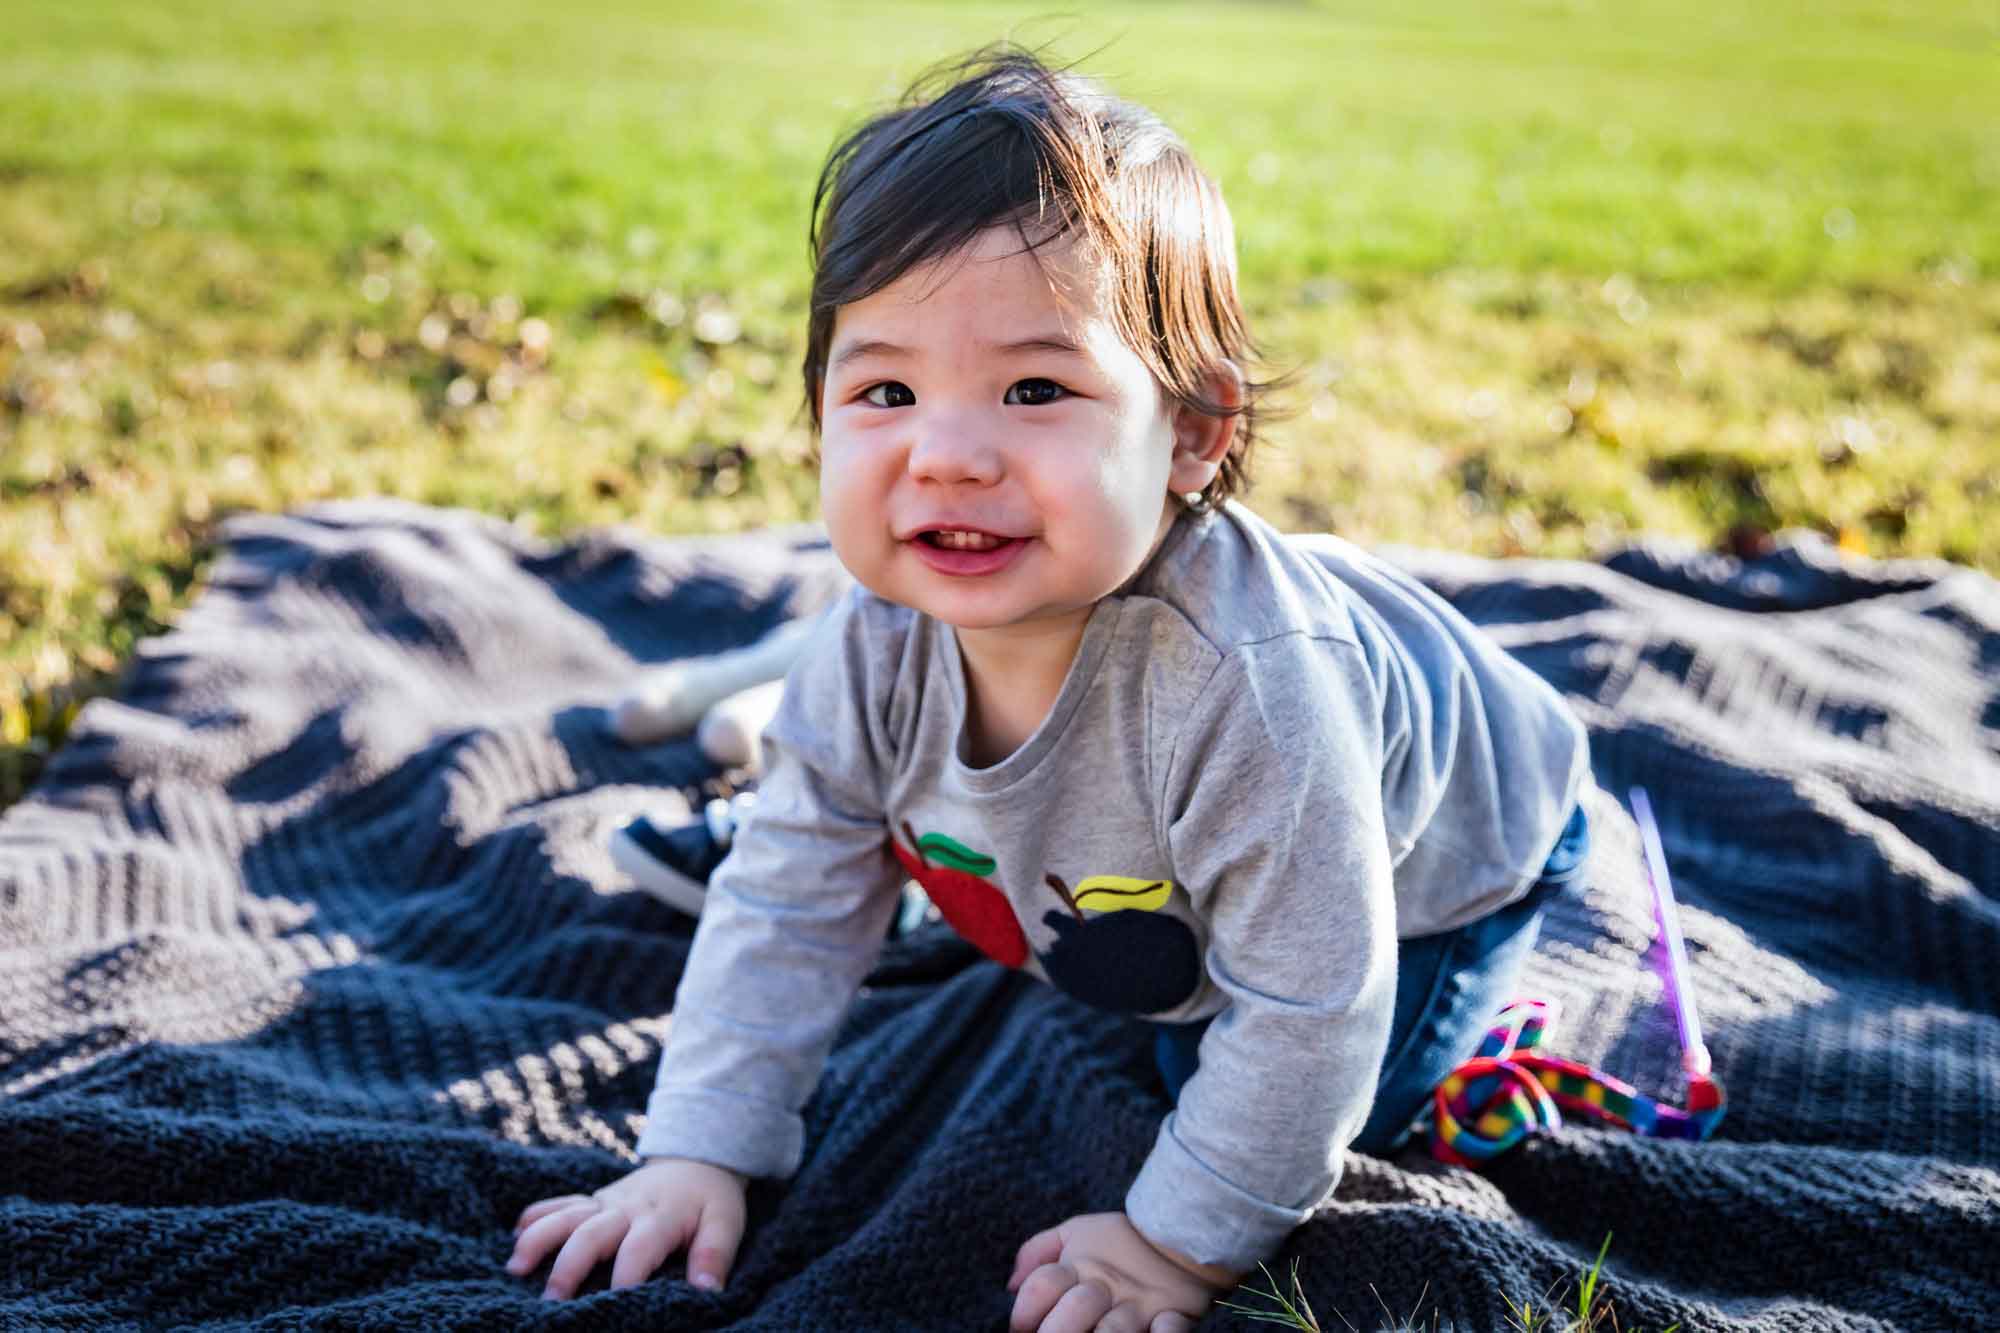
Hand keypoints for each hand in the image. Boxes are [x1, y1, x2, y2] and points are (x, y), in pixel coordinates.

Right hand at [508, 1157, 746, 1299]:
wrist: (696, 1159)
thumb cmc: (710, 1200)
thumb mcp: (725, 1223)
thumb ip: (714, 1254)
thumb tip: (706, 1290)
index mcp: (660, 1217)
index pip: (640, 1248)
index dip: (627, 1273)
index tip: (616, 1300)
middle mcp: (626, 1208)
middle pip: (591, 1233)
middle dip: (569, 1265)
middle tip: (551, 1299)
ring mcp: (605, 1203)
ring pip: (566, 1216)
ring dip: (539, 1239)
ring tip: (515, 1267)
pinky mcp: (593, 1200)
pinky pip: (559, 1203)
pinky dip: (535, 1216)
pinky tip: (513, 1238)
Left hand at [1006, 1211, 1233, 1331]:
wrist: (1181, 1230)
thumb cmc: (1122, 1239)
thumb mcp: (1076, 1232)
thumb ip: (1038, 1252)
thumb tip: (1010, 1285)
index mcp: (1080, 1265)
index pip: (1042, 1287)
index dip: (1024, 1313)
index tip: (1021, 1330)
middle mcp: (1106, 1286)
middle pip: (1074, 1311)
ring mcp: (1139, 1305)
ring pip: (1114, 1330)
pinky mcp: (1172, 1316)